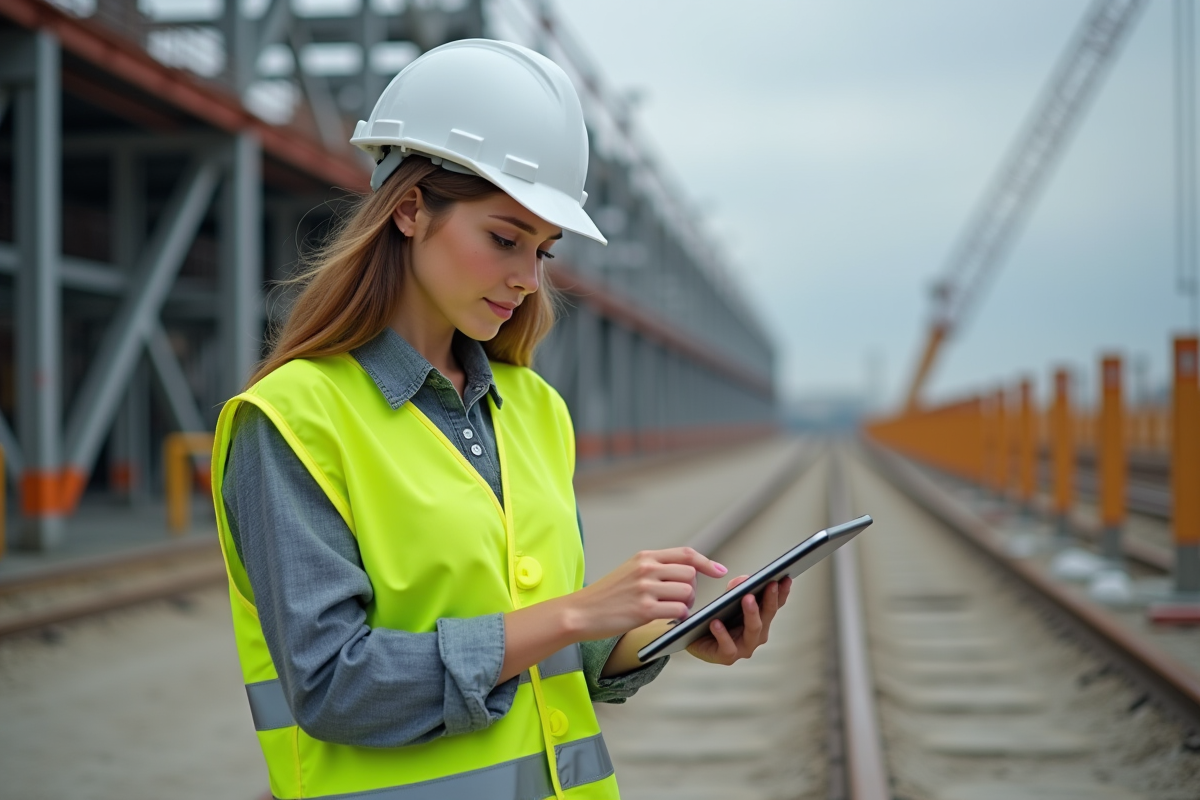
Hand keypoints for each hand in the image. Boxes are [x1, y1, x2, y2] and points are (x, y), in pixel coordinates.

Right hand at [567, 547, 727, 639]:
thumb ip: (655, 568)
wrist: (581, 612)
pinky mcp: (644, 609)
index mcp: (645, 556)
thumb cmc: (608, 595)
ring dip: (686, 605)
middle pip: (690, 575)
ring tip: (672, 610)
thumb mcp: (630, 571)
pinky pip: (678, 611)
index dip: (707, 562)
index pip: (686, 554)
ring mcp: (645, 588)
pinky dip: (679, 617)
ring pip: (687, 593)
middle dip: (692, 589)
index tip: (720, 570)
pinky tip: (668, 619)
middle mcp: (647, 568)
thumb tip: (688, 573)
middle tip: (681, 601)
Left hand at [685, 575, 791, 664]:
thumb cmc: (716, 619)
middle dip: (770, 598)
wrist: (694, 640)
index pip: (775, 605)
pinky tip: (715, 622)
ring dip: (751, 613)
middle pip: (767, 615)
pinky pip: (728, 646)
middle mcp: (757, 635)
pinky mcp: (727, 656)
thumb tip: (743, 580)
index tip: (785, 578)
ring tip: (746, 598)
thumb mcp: (726, 600)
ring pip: (753, 630)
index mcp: (760, 620)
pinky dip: (722, 634)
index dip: (782, 592)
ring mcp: (744, 647)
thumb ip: (735, 589)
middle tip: (770, 584)